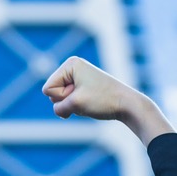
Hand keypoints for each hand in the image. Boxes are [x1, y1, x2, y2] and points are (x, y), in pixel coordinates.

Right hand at [41, 57, 173, 145]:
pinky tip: (90, 104)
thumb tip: (61, 110)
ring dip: (73, 105)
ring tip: (90, 102)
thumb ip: (58, 107)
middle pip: (52, 92)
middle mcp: (73, 67)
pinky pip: (69, 100)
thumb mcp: (75, 104)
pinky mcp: (84, 86)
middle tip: (87, 99)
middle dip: (67, 101)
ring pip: (60, 98)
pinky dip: (77, 106)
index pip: (48, 88)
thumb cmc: (103, 100)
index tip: (82, 94)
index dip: (62, 97)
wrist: (128, 104)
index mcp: (70, 64)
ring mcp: (79, 76)